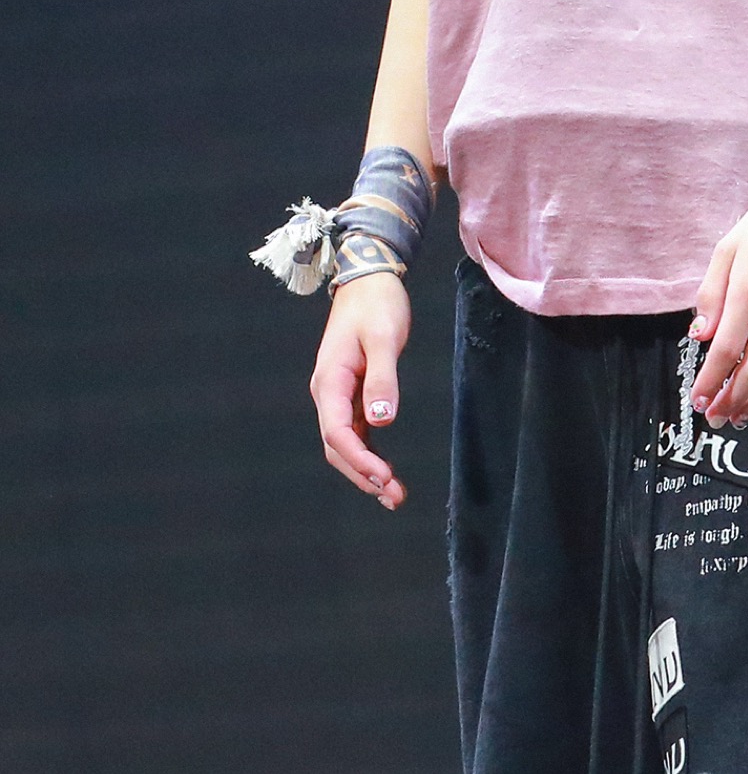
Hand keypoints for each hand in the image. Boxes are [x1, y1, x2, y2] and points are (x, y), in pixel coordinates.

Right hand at [309, 271, 411, 508]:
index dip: (359, 461)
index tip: (384, 478)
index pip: (337, 433)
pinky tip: (384, 470)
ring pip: (345, 443)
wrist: (369, 278)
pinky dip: (368, 453)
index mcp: (330, 380)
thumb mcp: (384, 337)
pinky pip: (355, 431)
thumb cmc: (377, 304)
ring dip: (365, 469)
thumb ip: (383, 378)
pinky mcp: (351, 392)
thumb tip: (382, 420)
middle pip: (338, 446)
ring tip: (393, 494)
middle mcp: (328, 392)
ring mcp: (338, 394)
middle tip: (394, 496)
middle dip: (362, 474)